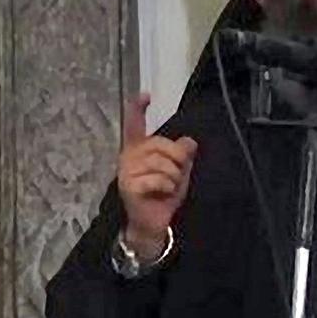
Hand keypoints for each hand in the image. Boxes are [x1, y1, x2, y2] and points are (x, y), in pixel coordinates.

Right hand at [117, 94, 197, 258]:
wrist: (154, 222)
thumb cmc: (164, 196)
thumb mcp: (179, 172)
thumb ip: (183, 155)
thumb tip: (190, 141)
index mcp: (138, 149)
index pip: (135, 125)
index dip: (138, 108)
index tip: (145, 95)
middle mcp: (128, 156)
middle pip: (161, 144)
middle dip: (178, 160)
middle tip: (176, 176)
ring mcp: (126, 170)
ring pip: (162, 162)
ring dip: (174, 177)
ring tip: (168, 187)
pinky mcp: (128, 185)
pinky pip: (158, 178)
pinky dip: (167, 187)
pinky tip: (162, 193)